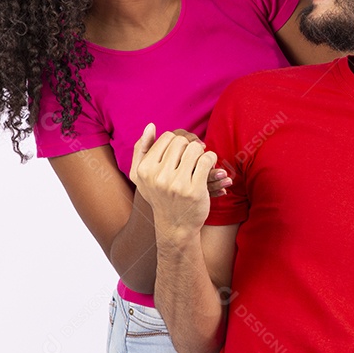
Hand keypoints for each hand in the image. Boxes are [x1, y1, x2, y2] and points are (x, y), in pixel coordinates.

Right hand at [129, 124, 219, 238]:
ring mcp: (177, 185)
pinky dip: (211, 158)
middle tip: (195, 154)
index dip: (179, 139)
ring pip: (195, 148)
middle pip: (182, 141)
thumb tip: (151, 126)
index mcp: (145, 170)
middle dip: (191, 144)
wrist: (174, 226)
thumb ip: (142, 149)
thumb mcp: (142, 176)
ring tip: (201, 159)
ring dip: (202, 151)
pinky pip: (207, 159)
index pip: (167, 137)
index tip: (184, 148)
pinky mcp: (195, 190)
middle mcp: (159, 177)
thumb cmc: (158, 197)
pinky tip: (210, 165)